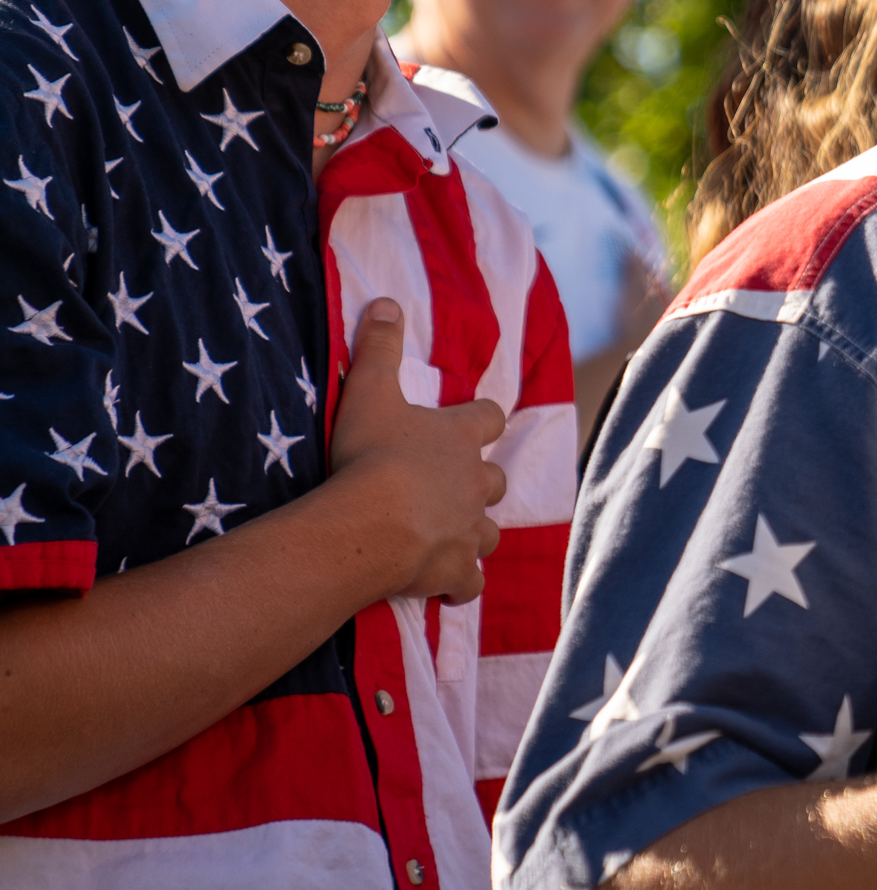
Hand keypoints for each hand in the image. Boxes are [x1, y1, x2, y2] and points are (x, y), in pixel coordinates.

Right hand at [323, 300, 507, 602]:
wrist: (371, 522)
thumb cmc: (370, 454)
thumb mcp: (369, 391)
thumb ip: (380, 347)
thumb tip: (387, 302)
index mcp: (460, 438)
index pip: (489, 419)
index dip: (481, 421)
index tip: (472, 424)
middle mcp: (476, 483)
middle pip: (493, 480)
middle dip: (478, 483)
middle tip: (448, 486)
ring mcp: (469, 529)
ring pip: (487, 532)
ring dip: (472, 532)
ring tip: (446, 534)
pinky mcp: (456, 570)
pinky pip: (469, 583)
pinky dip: (460, 584)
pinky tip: (447, 587)